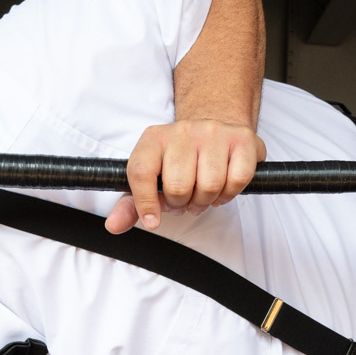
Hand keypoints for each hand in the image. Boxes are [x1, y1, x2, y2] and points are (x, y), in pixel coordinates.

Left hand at [107, 119, 265, 233]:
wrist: (214, 127)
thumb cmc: (178, 160)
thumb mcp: (150, 178)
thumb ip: (131, 204)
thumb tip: (114, 227)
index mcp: (153, 139)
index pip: (140, 172)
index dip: (145, 202)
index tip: (152, 220)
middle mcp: (182, 131)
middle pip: (178, 187)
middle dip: (182, 204)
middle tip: (185, 199)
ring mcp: (213, 132)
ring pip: (209, 186)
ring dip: (206, 200)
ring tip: (202, 194)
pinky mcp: (241, 139)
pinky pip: (237, 180)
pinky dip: (230, 194)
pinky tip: (222, 187)